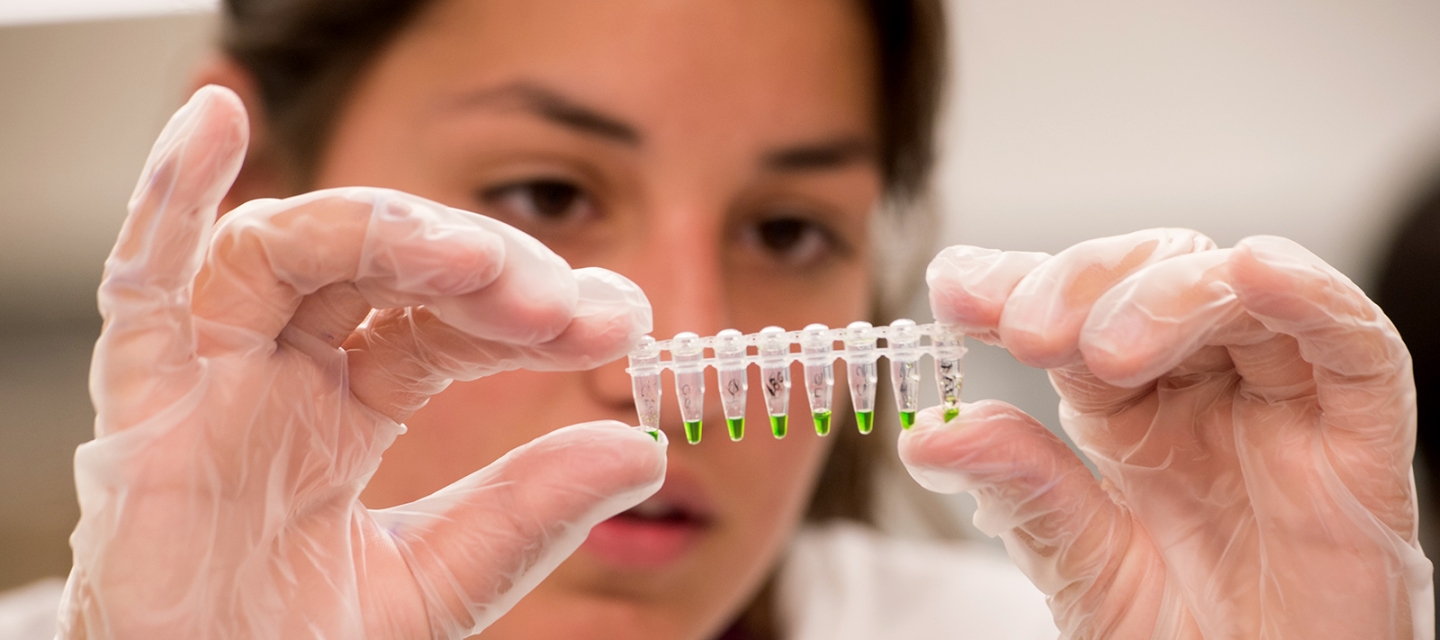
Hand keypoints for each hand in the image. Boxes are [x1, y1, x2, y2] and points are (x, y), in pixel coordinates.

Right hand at [60, 86, 666, 638]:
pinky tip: (214, 123)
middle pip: (374, 268)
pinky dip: (163, 199)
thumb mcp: (441, 580)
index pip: (442, 322)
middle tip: (571, 302)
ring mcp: (207, 384)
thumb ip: (528, 513)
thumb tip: (642, 449)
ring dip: (386, 234)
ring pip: (284, 253)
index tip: (623, 316)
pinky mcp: (138, 412)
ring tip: (485, 263)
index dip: (527, 308)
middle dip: (479, 269)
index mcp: (340, 409)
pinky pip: (137, 287)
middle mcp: (275, 378)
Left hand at [901, 229, 1432, 638]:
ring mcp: (1284, 405)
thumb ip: (1023, 490)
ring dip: (1164, 292)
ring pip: (1236, 290)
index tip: (952, 286)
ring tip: (1101, 349)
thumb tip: (928, 432)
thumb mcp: (1082, 566)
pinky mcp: (1362, 438)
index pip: (1071, 313)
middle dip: (1081, 283)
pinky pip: (1350, 341)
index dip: (1012, 283)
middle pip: (1150, 277)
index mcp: (1130, 411)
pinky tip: (1251, 270)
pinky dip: (1304, 292)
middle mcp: (1204, 391)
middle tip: (1026, 330)